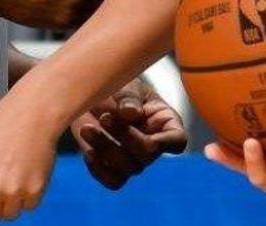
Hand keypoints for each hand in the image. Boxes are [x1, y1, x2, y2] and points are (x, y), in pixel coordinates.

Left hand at [0, 95, 59, 223]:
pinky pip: (30, 206)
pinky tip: (28, 172)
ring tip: (15, 173)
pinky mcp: (36, 190)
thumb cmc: (1, 123)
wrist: (33, 113)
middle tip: (0, 180)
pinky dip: (29, 195)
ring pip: (12, 213)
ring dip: (13, 200)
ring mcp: (15, 192)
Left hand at [70, 78, 187, 189]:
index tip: (138, 117)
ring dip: (106, 149)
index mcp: (165, 123)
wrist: (90, 97)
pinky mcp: (114, 169)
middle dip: (124, 136)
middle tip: (104, 116)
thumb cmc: (116, 87)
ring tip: (87, 128)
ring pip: (128, 169)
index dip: (163, 140)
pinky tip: (88, 149)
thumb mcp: (126, 85)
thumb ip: (129, 97)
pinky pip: (113, 181)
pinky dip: (99, 168)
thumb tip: (132, 113)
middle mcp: (154, 145)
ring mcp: (134, 159)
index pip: (177, 141)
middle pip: (148, 155)